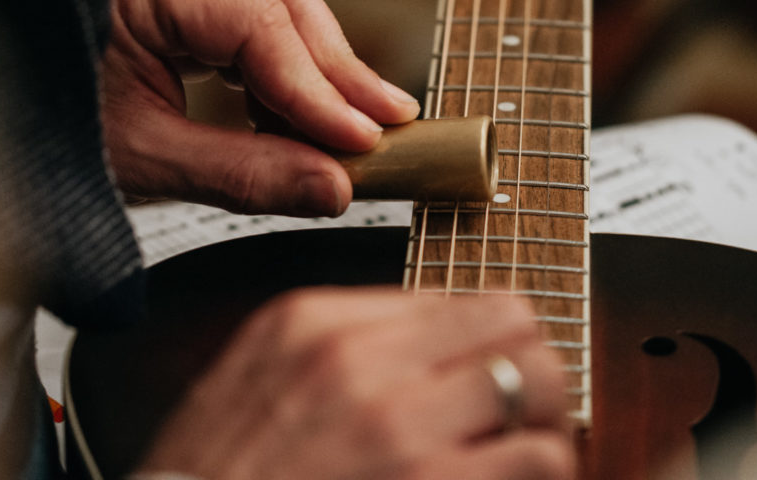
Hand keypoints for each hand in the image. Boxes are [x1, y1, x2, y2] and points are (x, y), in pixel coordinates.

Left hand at [101, 0, 420, 215]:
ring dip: (317, 61)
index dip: (317, 85)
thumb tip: (335, 189)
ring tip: (352, 123)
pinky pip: (247, 15)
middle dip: (334, 62)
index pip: (254, 21)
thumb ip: (243, 176)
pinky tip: (297, 113)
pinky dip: (281, 66)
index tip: (363, 139)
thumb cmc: (38, 134)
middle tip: (383, 121)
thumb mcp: (141, 163)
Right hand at [136, 288, 575, 479]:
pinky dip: (541, 470)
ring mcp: (395, 428)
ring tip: (522, 449)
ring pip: (539, 383)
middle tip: (523, 404)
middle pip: (510, 322)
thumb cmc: (213, 478)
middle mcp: (357, 362)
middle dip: (529, 363)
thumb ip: (341, 342)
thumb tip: (431, 333)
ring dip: (543, 419)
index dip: (485, 337)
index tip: (489, 366)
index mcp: (312, 323)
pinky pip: (540, 458)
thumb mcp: (257, 378)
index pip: (453, 295)